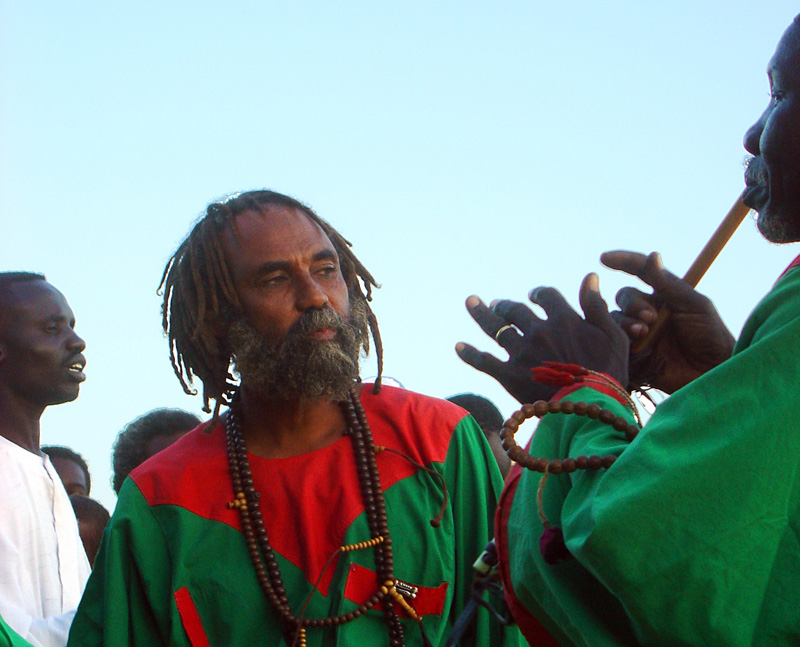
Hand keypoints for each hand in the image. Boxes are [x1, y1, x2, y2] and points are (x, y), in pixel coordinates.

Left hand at [456, 273, 628, 403]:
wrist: (592, 406)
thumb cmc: (609, 372)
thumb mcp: (613, 334)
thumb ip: (597, 305)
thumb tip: (591, 277)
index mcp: (563, 319)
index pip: (546, 296)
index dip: (539, 294)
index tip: (534, 296)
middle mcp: (538, 331)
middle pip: (516, 310)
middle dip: (506, 305)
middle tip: (499, 304)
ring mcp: (521, 352)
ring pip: (496, 328)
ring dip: (482, 314)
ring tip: (473, 303)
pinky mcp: (509, 375)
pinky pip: (483, 361)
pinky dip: (469, 354)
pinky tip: (458, 346)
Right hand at [601, 251, 734, 393]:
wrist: (713, 371)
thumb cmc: (711, 336)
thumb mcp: (695, 305)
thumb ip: (670, 284)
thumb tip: (653, 256)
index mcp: (662, 295)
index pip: (638, 271)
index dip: (622, 262)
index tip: (605, 258)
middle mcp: (647, 312)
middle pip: (624, 296)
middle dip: (633, 303)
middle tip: (650, 318)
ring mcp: (638, 333)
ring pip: (616, 319)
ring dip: (626, 322)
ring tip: (642, 333)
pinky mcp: (633, 354)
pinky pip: (614, 343)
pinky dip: (619, 340)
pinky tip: (635, 345)